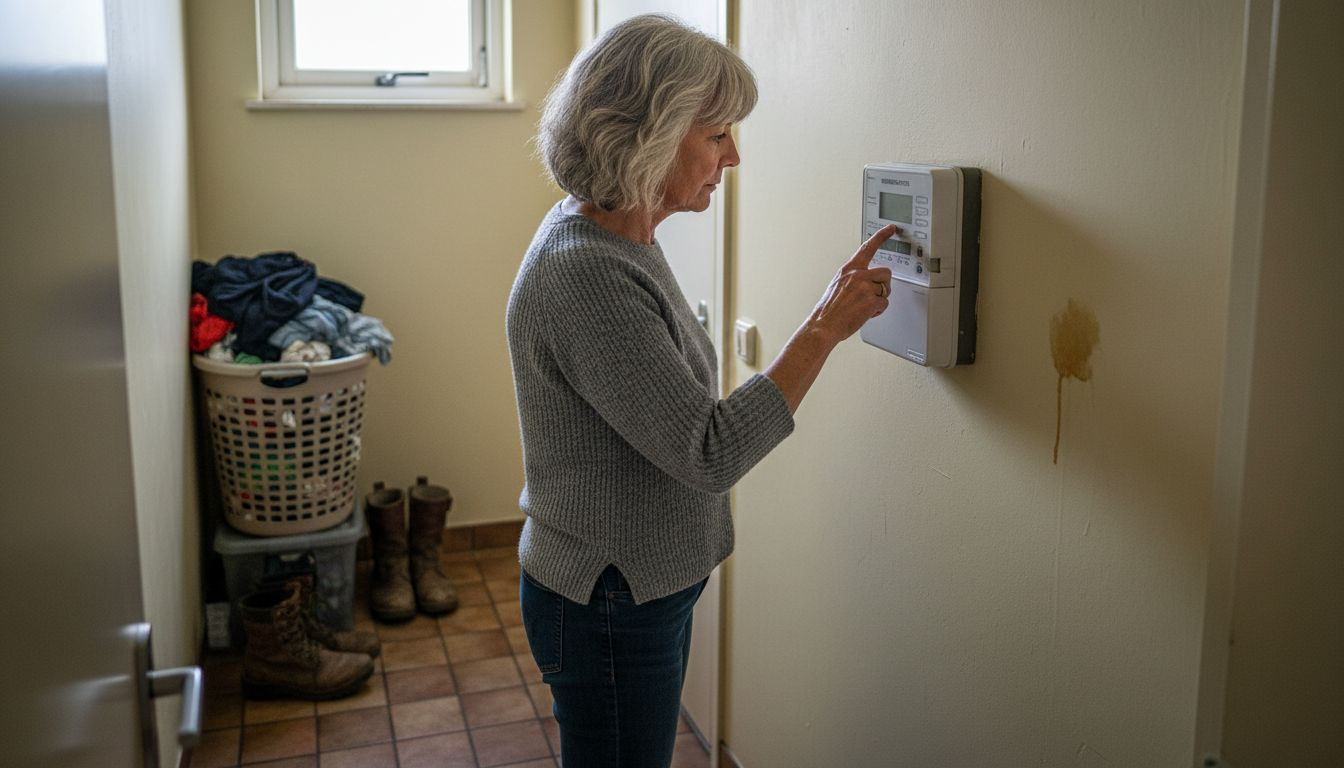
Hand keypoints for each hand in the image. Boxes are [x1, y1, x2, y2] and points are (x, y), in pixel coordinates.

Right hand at [805, 224, 896, 343]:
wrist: (823, 325)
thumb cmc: (828, 310)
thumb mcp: (836, 286)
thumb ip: (851, 280)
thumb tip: (864, 283)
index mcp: (848, 270)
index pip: (867, 248)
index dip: (881, 236)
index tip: (891, 228)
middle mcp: (858, 275)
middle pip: (885, 272)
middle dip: (883, 284)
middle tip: (872, 295)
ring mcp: (865, 288)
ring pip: (886, 289)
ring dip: (879, 299)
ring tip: (864, 306)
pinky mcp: (871, 301)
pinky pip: (884, 304)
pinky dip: (877, 311)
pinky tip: (865, 314)